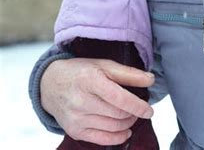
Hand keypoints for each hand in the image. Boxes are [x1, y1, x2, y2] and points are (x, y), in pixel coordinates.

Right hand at [40, 57, 154, 145]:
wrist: (50, 84)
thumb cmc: (81, 72)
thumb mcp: (104, 65)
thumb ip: (128, 73)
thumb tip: (151, 79)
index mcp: (90, 80)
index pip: (119, 98)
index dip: (137, 106)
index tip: (149, 110)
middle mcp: (81, 101)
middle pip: (117, 114)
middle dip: (133, 113)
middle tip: (139, 108)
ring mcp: (76, 118)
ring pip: (112, 127)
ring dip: (127, 124)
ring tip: (131, 115)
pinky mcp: (74, 131)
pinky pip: (101, 140)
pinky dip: (117, 137)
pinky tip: (125, 131)